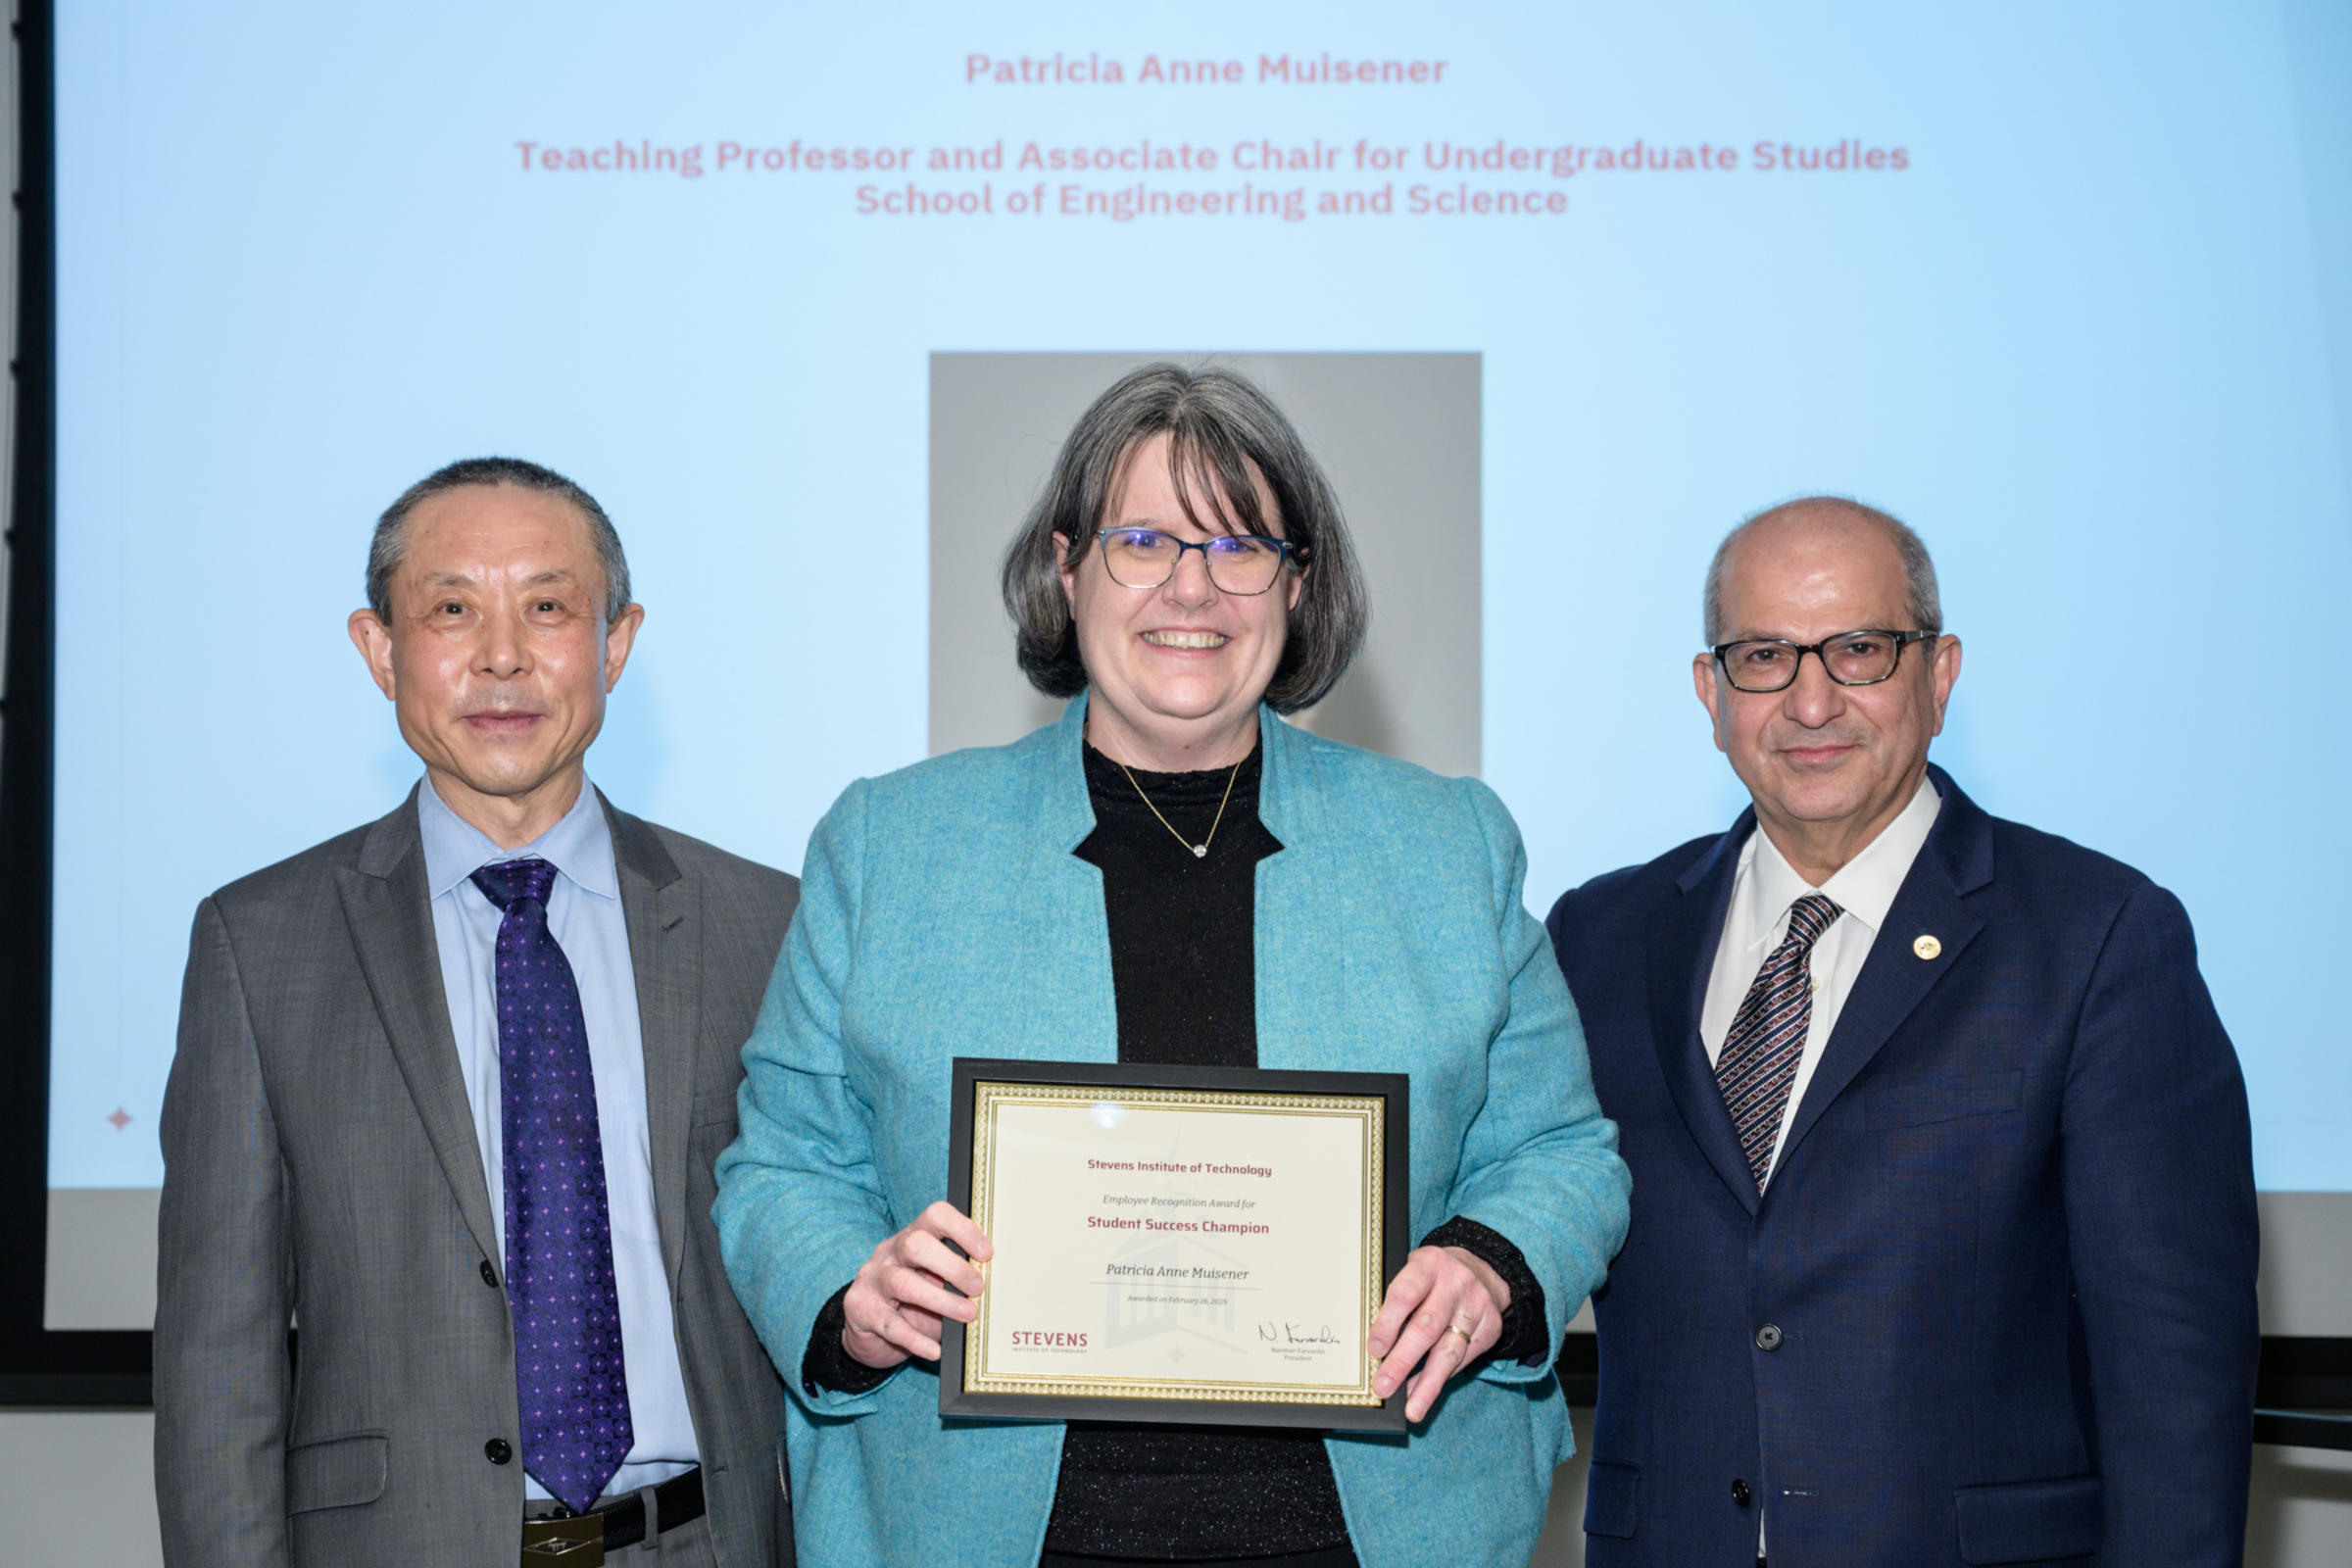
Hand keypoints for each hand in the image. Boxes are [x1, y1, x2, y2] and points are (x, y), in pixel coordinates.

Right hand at [840, 1200, 992, 1369]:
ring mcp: (872, 1280)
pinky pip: (890, 1325)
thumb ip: (956, 1281)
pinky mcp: (860, 1310)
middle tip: (977, 1287)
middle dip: (951, 1266)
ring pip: (902, 1283)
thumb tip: (996, 1290)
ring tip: (968, 1315)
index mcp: (912, 1237)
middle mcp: (889, 1253)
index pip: (935, 1216)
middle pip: (915, 1245)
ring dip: (939, 1300)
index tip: (986, 1253)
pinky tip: (935, 1350)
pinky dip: (915, 1339)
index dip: (962, 1229)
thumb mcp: (933, 1283)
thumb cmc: (910, 1302)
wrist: (865, 1329)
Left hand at [1365, 1245, 1510, 1421]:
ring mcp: (1476, 1307)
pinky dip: (1441, 1379)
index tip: (1374, 1350)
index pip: (1406, 1294)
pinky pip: (1464, 1360)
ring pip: (1449, 1351)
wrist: (1481, 1269)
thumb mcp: (1414, 1272)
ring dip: (1427, 1384)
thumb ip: (1396, 1301)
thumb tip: (1374, 1348)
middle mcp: (1455, 1284)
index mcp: (1428, 1265)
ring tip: (1411, 1409)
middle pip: (1427, 1327)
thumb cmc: (1433, 1277)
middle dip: (1403, 1361)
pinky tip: (1423, 1393)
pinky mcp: (1491, 1328)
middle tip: (1384, 1387)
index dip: (1388, 1323)